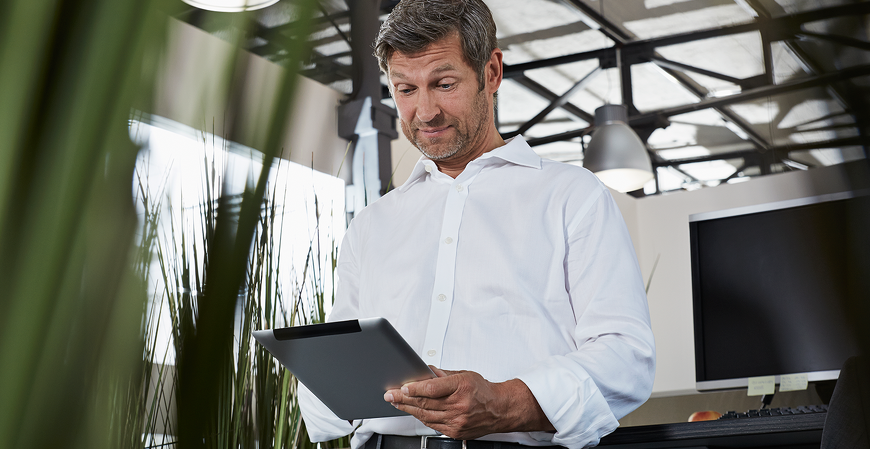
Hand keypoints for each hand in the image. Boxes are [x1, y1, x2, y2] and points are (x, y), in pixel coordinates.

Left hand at [383, 366, 553, 439]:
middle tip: (390, 395)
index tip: (402, 387)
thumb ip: (443, 375)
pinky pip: (432, 424)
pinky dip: (420, 417)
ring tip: (396, 403)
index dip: (415, 388)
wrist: (501, 410)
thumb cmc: (484, 391)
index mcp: (461, 387)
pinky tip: (412, 412)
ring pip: (426, 415)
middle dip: (404, 399)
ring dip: (408, 409)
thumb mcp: (464, 374)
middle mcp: (459, 405)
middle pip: (425, 403)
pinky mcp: (455, 431)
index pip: (433, 388)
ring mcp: (457, 421)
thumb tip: (424, 372)